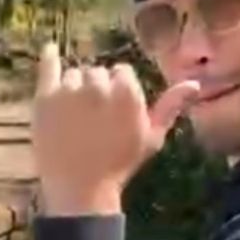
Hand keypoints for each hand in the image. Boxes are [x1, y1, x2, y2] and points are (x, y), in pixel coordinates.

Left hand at [32, 42, 199, 217]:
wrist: (81, 189)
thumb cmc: (119, 165)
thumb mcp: (151, 138)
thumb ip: (171, 106)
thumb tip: (194, 83)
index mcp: (127, 92)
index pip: (121, 72)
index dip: (117, 90)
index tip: (112, 113)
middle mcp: (99, 85)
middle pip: (97, 72)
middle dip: (95, 90)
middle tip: (91, 120)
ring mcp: (70, 90)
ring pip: (73, 75)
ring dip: (74, 89)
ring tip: (74, 118)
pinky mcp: (45, 98)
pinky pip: (48, 67)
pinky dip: (50, 57)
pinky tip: (51, 49)